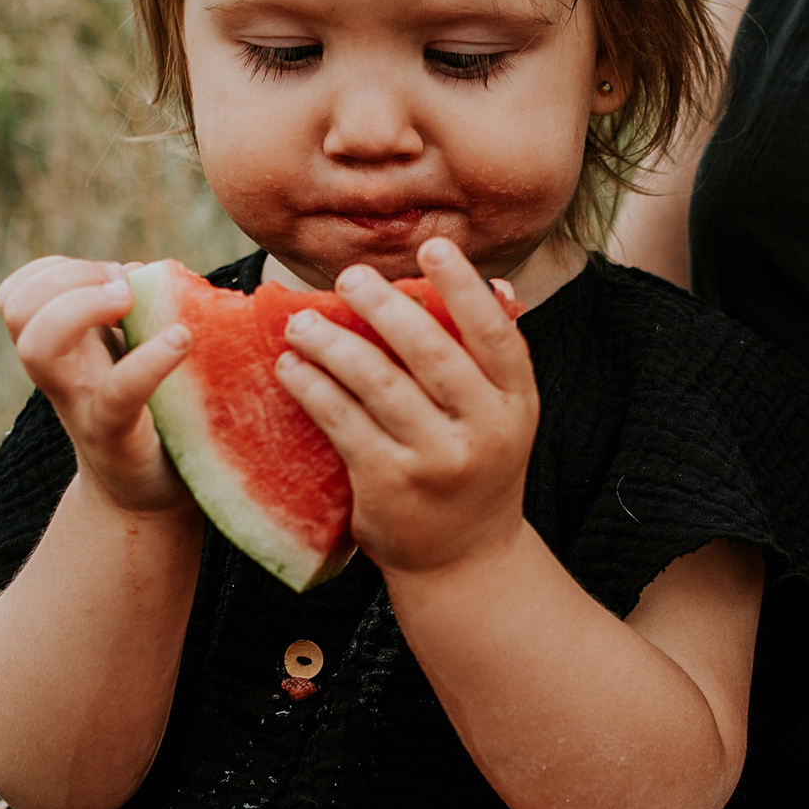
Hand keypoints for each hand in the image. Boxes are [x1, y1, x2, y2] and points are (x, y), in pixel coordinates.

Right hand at [0, 255, 191, 514]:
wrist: (145, 495)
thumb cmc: (145, 412)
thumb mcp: (128, 353)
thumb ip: (130, 312)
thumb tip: (145, 273)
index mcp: (60, 350)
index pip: (15, 296)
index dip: (53, 270)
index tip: (108, 274)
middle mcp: (59, 374)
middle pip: (17, 310)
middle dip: (64, 279)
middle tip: (120, 289)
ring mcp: (81, 404)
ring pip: (36, 346)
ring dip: (82, 304)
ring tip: (131, 303)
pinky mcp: (116, 432)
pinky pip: (118, 391)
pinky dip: (149, 359)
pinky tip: (180, 338)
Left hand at [274, 238, 535, 576]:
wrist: (463, 560)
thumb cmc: (475, 468)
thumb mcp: (503, 417)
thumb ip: (495, 357)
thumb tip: (495, 284)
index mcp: (517, 403)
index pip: (496, 334)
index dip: (465, 288)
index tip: (434, 247)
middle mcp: (483, 430)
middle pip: (430, 351)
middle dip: (384, 306)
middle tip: (349, 277)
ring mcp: (435, 460)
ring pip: (377, 382)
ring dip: (332, 344)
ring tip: (301, 323)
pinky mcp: (388, 484)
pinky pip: (342, 421)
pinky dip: (312, 388)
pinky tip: (291, 368)